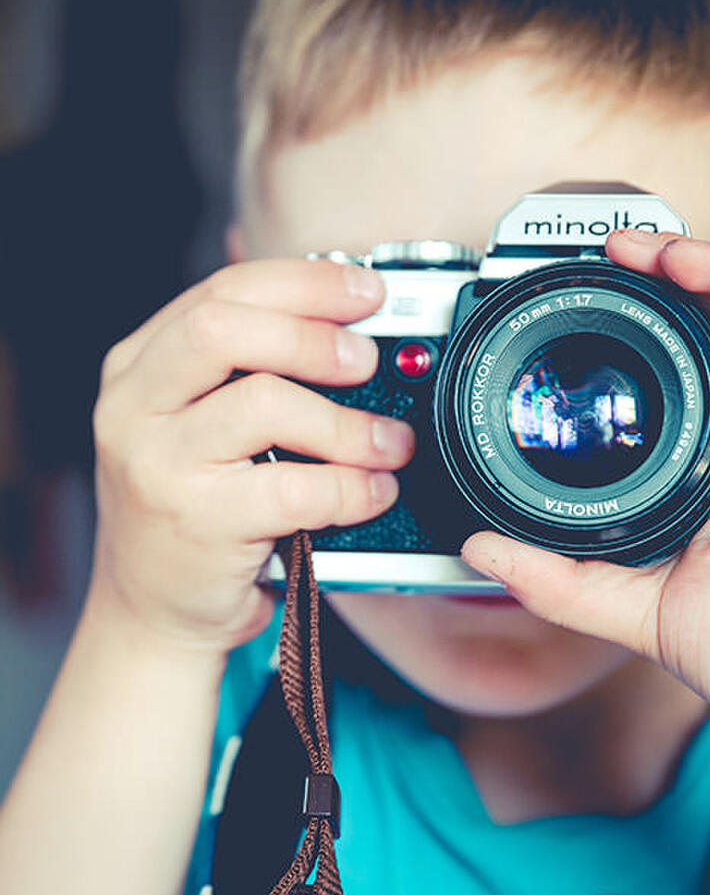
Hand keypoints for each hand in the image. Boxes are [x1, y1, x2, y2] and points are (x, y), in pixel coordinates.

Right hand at [88, 258, 413, 653]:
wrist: (152, 611)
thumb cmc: (193, 511)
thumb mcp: (200, 426)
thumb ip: (250, 373)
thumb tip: (351, 330)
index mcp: (140, 367)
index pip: (222, 292)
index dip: (304, 283)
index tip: (365, 291)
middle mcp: (135, 407)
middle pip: (224, 329)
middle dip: (314, 336)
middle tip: (368, 360)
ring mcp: (158, 464)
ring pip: (265, 404)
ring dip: (347, 422)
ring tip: (389, 442)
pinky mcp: (197, 522)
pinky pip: (294, 489)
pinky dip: (350, 487)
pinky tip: (374, 492)